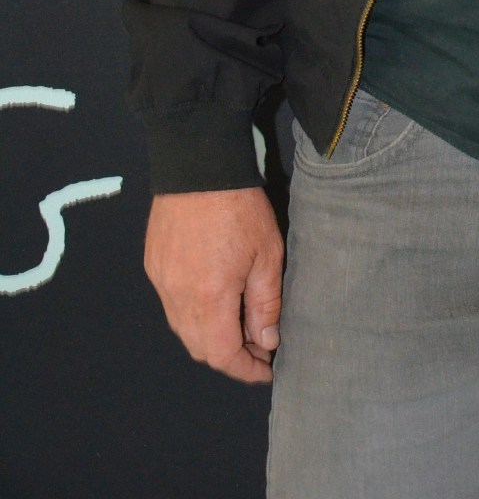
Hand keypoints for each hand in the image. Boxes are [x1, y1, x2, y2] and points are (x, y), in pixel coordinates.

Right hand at [144, 187, 284, 383]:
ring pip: (183, 329)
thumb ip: (266, 303)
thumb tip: (266, 341)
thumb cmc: (240, 207)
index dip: (246, 370)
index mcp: (209, 299)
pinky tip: (213, 298)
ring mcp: (160, 282)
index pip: (223, 356)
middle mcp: (177, 298)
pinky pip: (172, 305)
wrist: (198, 165)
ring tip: (239, 324)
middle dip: (229, 355)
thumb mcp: (267, 253)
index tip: (266, 371)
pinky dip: (193, 313)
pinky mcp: (153, 265)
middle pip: (200, 348)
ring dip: (210, 335)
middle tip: (258, 346)